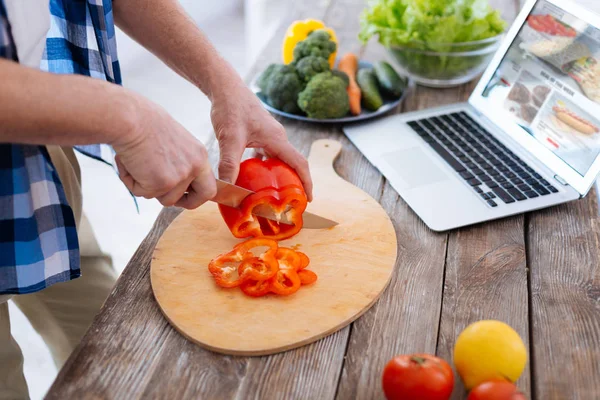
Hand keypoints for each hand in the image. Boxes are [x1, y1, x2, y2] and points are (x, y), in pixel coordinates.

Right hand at [112, 94, 216, 208]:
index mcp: (199, 154)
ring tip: (136, 163)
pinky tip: (129, 163)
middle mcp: (195, 166)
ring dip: (147, 186)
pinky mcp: (162, 183)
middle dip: (186, 203)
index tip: (186, 196)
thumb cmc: (144, 123)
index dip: (197, 194)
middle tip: (166, 194)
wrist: (130, 119)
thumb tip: (171, 177)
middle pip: (200, 198)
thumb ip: (179, 160)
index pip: (209, 184)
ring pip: (165, 198)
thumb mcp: (174, 142)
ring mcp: (180, 176)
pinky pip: (143, 193)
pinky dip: (131, 181)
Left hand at [210, 82, 312, 200]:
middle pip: (291, 163)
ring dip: (278, 176)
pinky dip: (264, 167)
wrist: (224, 87)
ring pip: (278, 159)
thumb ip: (229, 164)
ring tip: (273, 194)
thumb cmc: (230, 107)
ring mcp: (268, 135)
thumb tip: (226, 189)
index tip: (308, 199)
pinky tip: (253, 177)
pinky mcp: (258, 133)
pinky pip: (267, 154)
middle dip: (294, 183)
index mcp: (276, 139)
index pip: (299, 163)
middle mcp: (276, 137)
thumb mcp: (230, 138)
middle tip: (290, 202)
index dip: (306, 182)